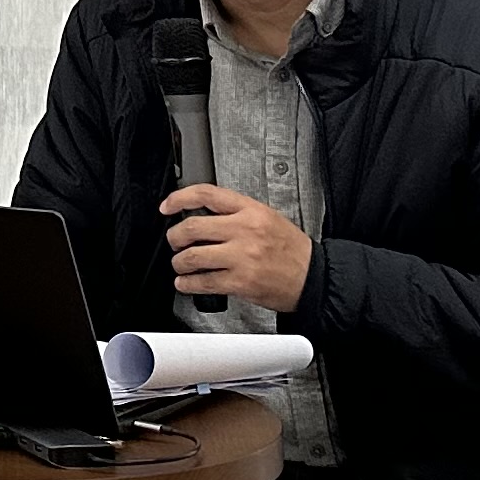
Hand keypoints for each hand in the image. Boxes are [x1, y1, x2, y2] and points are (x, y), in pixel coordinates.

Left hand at [161, 188, 311, 315]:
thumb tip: (201, 213)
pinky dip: (187, 284)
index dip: (179, 198)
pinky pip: (204, 282)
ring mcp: (241, 257)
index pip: (206, 195)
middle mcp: (244, 230)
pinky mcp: (240, 282)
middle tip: (174, 242)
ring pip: (193, 256)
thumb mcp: (267, 217)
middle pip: (192, 227)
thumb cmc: (291, 249)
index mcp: (250, 210)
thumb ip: (235, 212)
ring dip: (179, 262)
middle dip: (174, 236)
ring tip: (180, 264)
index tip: (167, 206)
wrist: (313, 277)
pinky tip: (186, 283)